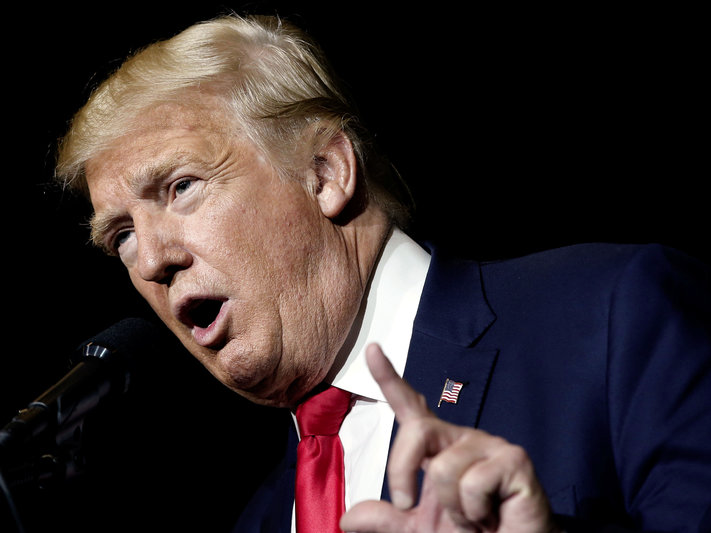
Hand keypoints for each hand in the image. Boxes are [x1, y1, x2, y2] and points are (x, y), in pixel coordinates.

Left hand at [340, 343, 558, 532]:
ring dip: (452, 509)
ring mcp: (489, 446)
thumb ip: (386, 519)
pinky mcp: (514, 460)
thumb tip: (348, 519)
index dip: (389, 377)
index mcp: (437, 447)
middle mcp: (461, 438)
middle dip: (402, 470)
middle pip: (418, 430)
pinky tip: (491, 515)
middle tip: (408, 505)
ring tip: (474, 516)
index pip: (410, 405)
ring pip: (445, 468)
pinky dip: (475, 511)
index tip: (372, 350)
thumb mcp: (418, 530)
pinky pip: (474, 483)